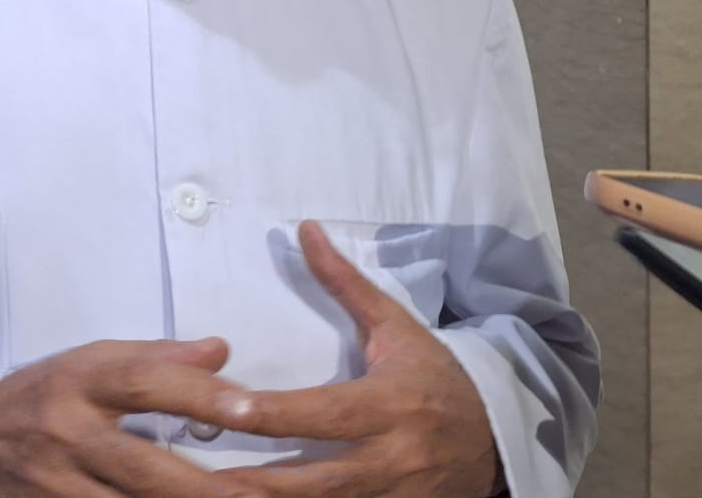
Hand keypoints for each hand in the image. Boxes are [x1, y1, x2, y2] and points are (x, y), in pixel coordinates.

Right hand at [0, 337, 252, 497]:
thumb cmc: (42, 395)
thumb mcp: (87, 361)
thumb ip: (154, 357)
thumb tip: (221, 351)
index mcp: (78, 383)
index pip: (142, 382)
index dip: (198, 394)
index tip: (252, 406)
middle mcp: (66, 436)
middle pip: (145, 468)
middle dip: (209, 490)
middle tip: (265, 496)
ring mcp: (54, 488)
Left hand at [216, 220, 502, 497]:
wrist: (499, 439)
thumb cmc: (434, 378)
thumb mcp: (396, 327)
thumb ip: (345, 283)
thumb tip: (304, 229)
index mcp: (391, 404)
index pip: (325, 413)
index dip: (277, 414)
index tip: (230, 410)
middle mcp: (394, 458)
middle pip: (319, 480)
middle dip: (260, 483)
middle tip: (201, 478)